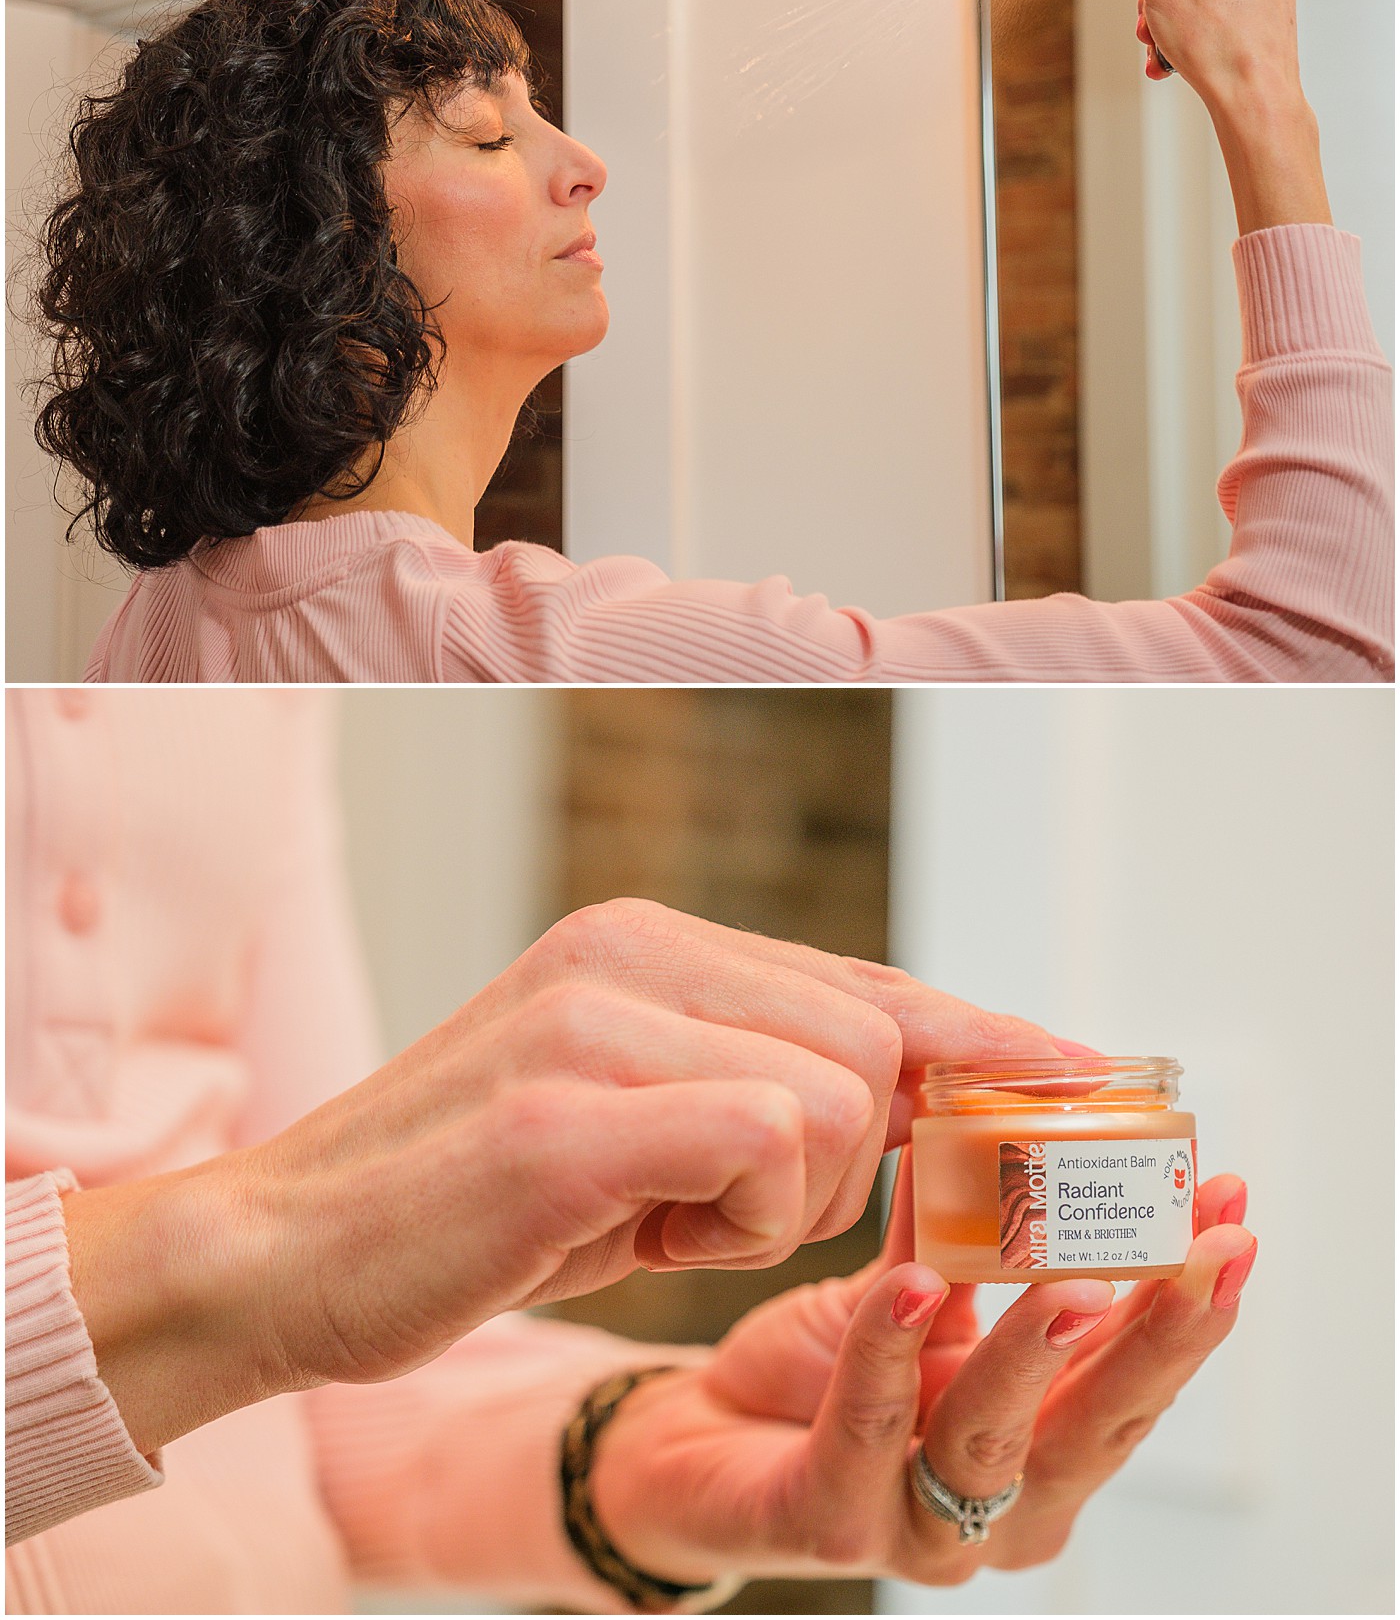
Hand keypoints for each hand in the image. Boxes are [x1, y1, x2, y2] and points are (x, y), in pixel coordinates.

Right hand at [63, 899, 1066, 1451]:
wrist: (284, 1252)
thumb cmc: (472, 1206)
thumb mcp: (640, 1130)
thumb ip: (761, 1089)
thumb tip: (914, 1100)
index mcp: (648, 942)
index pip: (868, 980)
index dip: (980, 1035)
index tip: (1078, 1072)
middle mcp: (632, 950)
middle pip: (876, 1040)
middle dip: (849, 1156)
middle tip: (724, 1209)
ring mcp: (598, 1016)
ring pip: (839, 1095)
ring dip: (784, 1197)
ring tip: (662, 1216)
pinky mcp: (571, 1108)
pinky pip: (768, 1145)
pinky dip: (737, 1218)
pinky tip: (646, 1229)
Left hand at [590, 1151, 1255, 1587]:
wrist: (695, 1442)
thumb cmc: (814, 1373)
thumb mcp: (907, 1291)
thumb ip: (960, 1237)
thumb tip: (1009, 1116)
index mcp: (1037, 1440)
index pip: (1134, 1375)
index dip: (1189, 1299)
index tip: (1229, 1208)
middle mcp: (998, 1500)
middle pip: (1098, 1429)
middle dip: (1161, 1339)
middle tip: (1207, 1248)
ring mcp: (917, 1525)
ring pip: (992, 1444)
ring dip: (1036, 1354)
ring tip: (1073, 1279)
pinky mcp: (828, 1522)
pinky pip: (865, 1434)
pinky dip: (890, 1355)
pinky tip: (914, 1289)